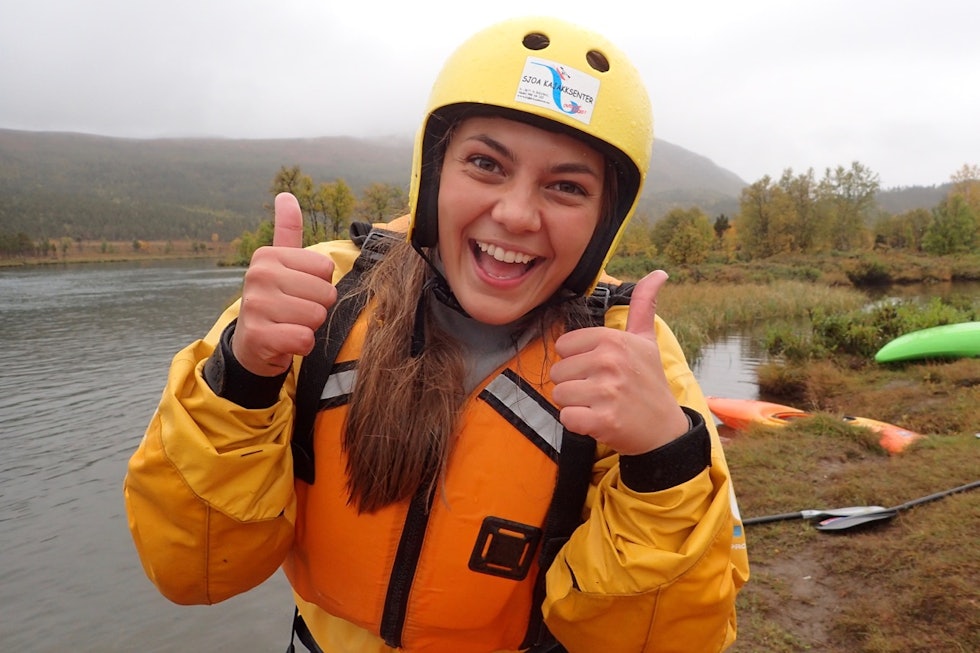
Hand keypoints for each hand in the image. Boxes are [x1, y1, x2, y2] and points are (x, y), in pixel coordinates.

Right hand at [231, 192, 336, 375]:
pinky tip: (285, 342)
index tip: (298, 291)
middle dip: (317, 308)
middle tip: (294, 312)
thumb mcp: (282, 264)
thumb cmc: (276, 301)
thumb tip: (285, 194)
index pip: (327, 268)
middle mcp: (258, 275)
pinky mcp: (257, 335)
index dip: (320, 285)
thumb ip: (288, 230)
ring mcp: (255, 305)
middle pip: (326, 294)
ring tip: (289, 325)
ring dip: (309, 327)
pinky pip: (305, 339)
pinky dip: (302, 345)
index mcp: (268, 256)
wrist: (252, 346)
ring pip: (317, 317)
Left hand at [551, 270, 689, 454]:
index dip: (577, 360)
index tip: (599, 370)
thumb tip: (658, 273)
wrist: (664, 429)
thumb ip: (643, 306)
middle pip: (558, 372)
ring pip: (559, 394)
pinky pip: (566, 417)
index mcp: (613, 340)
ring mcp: (606, 392)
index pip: (563, 346)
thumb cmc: (649, 383)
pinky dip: (578, 422)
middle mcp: (609, 362)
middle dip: (574, 384)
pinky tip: (598, 420)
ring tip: (599, 404)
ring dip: (575, 403)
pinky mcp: (602, 420)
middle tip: (600, 390)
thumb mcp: (647, 341)